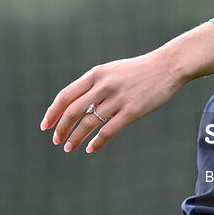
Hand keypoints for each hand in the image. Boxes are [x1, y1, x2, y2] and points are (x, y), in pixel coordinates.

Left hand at [39, 51, 183, 152]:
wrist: (168, 66)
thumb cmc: (138, 71)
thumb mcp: (112, 71)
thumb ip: (94, 85)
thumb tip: (76, 107)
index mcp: (96, 73)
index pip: (66, 95)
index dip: (53, 112)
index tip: (45, 125)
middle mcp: (104, 85)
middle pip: (73, 111)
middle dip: (62, 128)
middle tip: (57, 140)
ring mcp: (118, 98)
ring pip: (89, 123)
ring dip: (76, 137)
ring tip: (69, 147)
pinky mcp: (132, 111)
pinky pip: (108, 131)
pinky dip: (96, 142)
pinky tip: (90, 148)